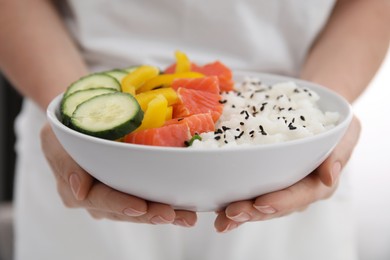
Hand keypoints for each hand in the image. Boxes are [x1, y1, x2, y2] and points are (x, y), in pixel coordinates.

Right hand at [40, 123, 196, 226]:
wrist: (83, 115)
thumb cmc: (68, 123)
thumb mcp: (54, 135)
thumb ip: (64, 163)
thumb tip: (78, 191)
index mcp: (77, 189)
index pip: (100, 200)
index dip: (120, 204)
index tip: (140, 207)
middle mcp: (97, 197)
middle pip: (124, 209)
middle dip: (149, 214)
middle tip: (172, 215)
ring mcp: (115, 194)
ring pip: (140, 208)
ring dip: (163, 213)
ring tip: (186, 217)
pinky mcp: (130, 186)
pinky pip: (148, 197)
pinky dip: (166, 202)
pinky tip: (185, 207)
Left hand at [214, 115, 360, 232]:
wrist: (316, 107)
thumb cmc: (333, 123)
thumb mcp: (346, 131)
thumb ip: (339, 154)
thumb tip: (329, 178)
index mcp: (317, 183)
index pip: (299, 196)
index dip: (280, 202)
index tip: (262, 204)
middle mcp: (296, 189)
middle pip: (274, 205)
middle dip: (252, 212)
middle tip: (231, 213)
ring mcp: (279, 185)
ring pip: (258, 202)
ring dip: (239, 211)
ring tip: (220, 217)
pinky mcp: (264, 176)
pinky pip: (248, 189)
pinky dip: (232, 195)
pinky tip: (215, 203)